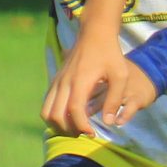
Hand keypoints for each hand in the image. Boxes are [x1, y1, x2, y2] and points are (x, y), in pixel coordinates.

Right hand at [42, 42, 156, 137]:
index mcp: (80, 81)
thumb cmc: (110, 53)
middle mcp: (64, 83)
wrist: (94, 33)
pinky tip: (70, 118)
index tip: (92, 133)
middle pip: (55, 115)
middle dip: (69, 130)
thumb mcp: (120, 75)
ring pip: (46, 112)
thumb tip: (109, 122)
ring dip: (58, 125)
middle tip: (85, 133)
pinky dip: (54, 116)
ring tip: (76, 129)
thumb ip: (115, 99)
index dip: (81, 126)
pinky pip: (47, 104)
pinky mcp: (56, 81)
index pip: (74, 111)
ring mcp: (57, 82)